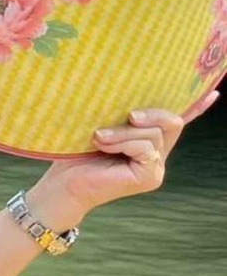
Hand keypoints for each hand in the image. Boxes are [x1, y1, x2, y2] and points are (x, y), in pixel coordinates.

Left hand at [30, 90, 219, 228]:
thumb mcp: (103, 126)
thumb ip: (123, 117)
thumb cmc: (77, 153)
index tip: (212, 93)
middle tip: (127, 115)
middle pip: (171, 122)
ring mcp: (156, 167)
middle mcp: (157, 154)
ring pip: (154, 134)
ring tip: (97, 137)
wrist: (63, 182)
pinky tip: (102, 145)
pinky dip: (123, 142)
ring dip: (123, 132)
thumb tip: (132, 99)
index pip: (175, 122)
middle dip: (149, 114)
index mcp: (148, 141)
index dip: (196, 108)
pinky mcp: (150, 177)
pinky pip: (145, 148)